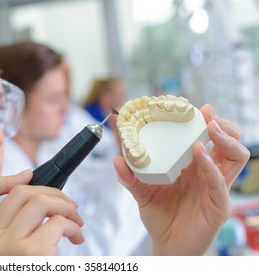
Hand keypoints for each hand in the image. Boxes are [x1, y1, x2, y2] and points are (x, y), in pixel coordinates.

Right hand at [0, 169, 83, 254]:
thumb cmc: (22, 270)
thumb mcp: (2, 253)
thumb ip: (8, 227)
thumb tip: (33, 192)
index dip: (5, 176)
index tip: (29, 176)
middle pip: (21, 191)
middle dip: (52, 192)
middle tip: (69, 204)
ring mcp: (6, 246)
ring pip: (40, 200)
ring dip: (66, 206)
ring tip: (76, 220)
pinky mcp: (31, 254)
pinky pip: (58, 222)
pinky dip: (74, 225)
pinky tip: (76, 237)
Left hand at [113, 104, 249, 254]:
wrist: (166, 245)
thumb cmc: (160, 216)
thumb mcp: (142, 192)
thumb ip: (130, 176)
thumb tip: (117, 159)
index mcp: (195, 166)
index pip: (211, 138)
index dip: (208, 122)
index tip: (198, 108)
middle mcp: (209, 173)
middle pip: (230, 142)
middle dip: (223, 125)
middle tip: (207, 116)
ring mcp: (216, 188)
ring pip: (237, 157)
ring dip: (225, 139)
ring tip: (209, 128)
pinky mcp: (218, 205)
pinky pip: (220, 182)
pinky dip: (210, 166)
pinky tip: (199, 154)